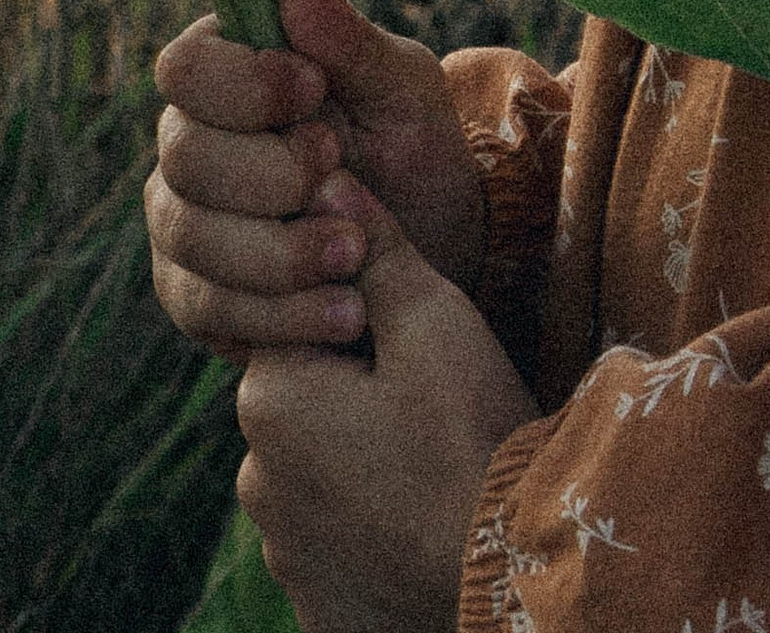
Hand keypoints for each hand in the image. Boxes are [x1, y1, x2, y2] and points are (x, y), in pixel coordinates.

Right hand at [147, 0, 487, 357]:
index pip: (184, 67)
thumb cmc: (412, 150)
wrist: (432, 253)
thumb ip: (348, 39)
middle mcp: (188, 141)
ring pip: (190, 237)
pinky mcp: (196, 294)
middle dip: (272, 177)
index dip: (242, 85)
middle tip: (345, 181)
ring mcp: (183, 220)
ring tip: (358, 255)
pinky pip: (208, 308)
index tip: (315, 92)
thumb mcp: (401, 90)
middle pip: (183, 156)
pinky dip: (281, 316)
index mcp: (229, 70)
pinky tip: (346, 313)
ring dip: (281, 253)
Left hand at [237, 202, 537, 632]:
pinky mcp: (317, 609)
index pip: (302, 323)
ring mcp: (282, 555)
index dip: (366, 319)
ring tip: (438, 469)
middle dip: (363, 391)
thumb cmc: (472, 437)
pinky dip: (373, 531)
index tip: (419, 346)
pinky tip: (423, 524)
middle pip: (310, 401)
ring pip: (323, 475)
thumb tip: (325, 179)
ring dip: (367, 464)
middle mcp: (254, 480)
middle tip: (438, 408)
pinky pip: (338, 545)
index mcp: (268, 399)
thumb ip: (372, 249)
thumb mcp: (432, 321)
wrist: (515, 577)